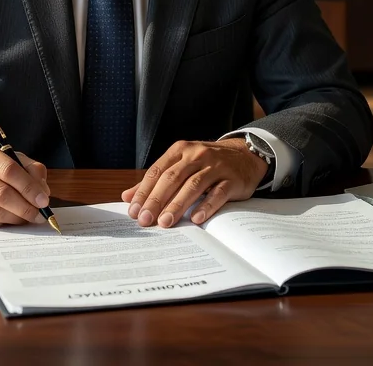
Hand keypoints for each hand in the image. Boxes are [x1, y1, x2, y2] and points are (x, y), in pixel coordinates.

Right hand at [0, 140, 50, 227]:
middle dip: (25, 206)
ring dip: (15, 218)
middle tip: (39, 214)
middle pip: (1, 193)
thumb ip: (26, 167)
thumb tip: (42, 190)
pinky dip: (2, 223)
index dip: (29, 187)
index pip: (9, 170)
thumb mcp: (1, 155)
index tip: (43, 199)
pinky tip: (10, 219)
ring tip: (28, 218)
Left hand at [120, 139, 266, 227]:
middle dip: (157, 200)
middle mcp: (196, 155)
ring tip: (166, 223)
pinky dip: (207, 206)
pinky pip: (218, 193)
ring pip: (193, 185)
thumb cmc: (207, 163)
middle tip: (145, 220)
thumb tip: (127, 197)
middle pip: (172, 178)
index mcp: (180, 150)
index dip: (144, 191)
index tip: (134, 211)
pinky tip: (196, 218)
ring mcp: (216, 166)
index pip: (157, 171)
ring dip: (177, 205)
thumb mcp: (181, 164)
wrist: (245, 155)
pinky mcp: (232, 179)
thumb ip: (155, 180)